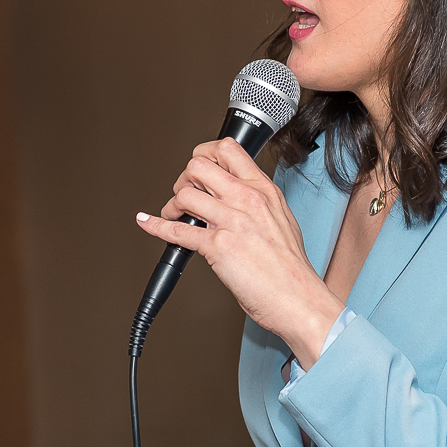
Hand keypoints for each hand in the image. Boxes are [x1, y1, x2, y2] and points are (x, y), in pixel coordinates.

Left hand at [136, 139, 344, 365]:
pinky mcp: (218, 246)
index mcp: (263, 189)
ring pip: (185, 194)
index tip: (198, 165)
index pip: (228, 149)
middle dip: (184, 179)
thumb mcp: (282, 219)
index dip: (204, 153)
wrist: (297, 297)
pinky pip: (177, 230)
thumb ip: (259, 201)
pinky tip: (149, 223)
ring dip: (172, 205)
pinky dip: (157, 226)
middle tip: (185, 194)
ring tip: (174, 215)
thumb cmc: (290, 267)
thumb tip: (236, 193)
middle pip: (199, 166)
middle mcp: (247, 200)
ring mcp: (232, 222)